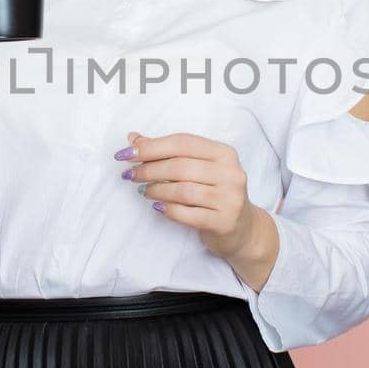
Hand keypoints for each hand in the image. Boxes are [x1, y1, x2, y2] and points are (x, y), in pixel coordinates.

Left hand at [116, 130, 263, 264]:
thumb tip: (133, 138)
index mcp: (223, 153)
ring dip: (156, 190)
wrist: (243, 229)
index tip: (126, 153)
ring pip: (182, 191)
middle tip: (131, 175)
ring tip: (144, 192)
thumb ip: (167, 152)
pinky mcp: (223, 221)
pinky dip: (167, 210)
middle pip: (180, 166)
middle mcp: (230, 173)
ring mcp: (229, 198)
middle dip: (149, 170)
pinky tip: (158, 207)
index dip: (151, 146)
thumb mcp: (196, 168)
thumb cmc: (214, 193)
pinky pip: (187, 214)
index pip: (182, 143)